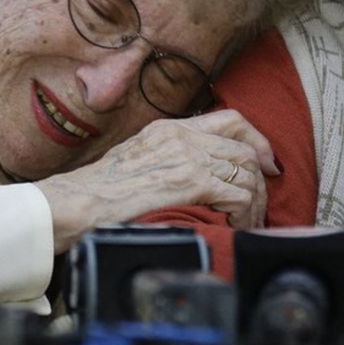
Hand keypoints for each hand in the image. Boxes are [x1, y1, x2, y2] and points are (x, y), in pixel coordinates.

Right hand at [35, 109, 278, 252]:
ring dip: (253, 201)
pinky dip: (243, 212)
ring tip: (246, 221)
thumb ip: (167, 155)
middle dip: (260, 177)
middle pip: (245, 148)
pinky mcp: (191, 182)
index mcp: (169, 127)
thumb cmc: (99, 191)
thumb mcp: (136, 157)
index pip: (230, 118)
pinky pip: (237, 194)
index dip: (256, 138)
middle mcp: (183, 136)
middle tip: (260, 202)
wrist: (77, 202)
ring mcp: (189, 157)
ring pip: (246, 172)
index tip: (266, 162)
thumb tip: (195, 170)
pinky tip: (234, 225)